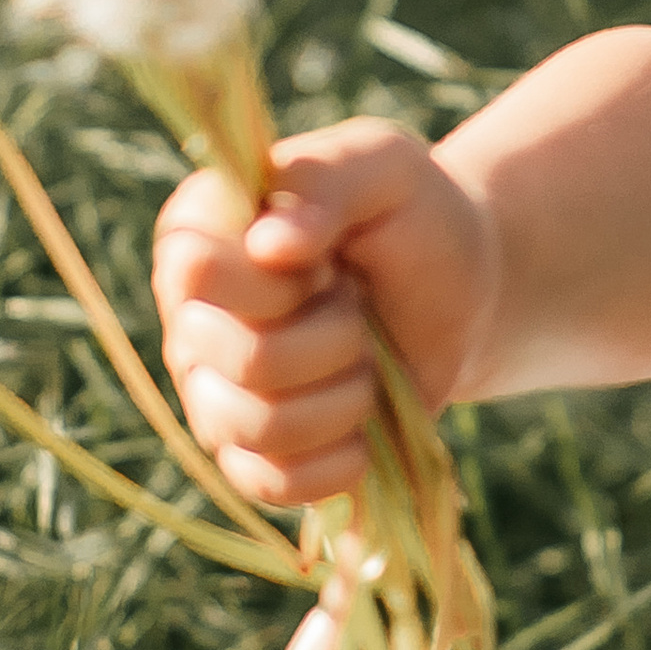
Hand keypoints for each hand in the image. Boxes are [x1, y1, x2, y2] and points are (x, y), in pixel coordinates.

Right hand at [153, 122, 496, 509]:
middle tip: (356, 307)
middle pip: (241, 358)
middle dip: (333, 338)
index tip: (326, 259)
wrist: (461, 290)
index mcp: (197, 232)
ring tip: (366, 361)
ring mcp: (211, 392)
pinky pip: (270, 484)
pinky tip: (366, 426)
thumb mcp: (383, 165)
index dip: (279, 279)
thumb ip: (327, 181)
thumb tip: (271, 244)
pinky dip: (337, 461)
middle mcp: (189, 316)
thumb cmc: (411, 213)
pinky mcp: (250, 455)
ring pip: (254, 425)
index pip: (196, 271)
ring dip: (343, 397)